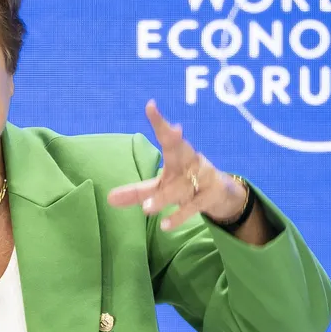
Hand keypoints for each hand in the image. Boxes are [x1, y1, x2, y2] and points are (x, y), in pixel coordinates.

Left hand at [107, 99, 246, 230]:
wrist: (222, 195)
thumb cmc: (185, 183)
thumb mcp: (160, 187)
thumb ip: (136, 192)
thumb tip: (109, 198)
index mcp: (179, 155)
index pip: (167, 137)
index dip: (159, 122)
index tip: (150, 106)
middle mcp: (191, 163)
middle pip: (181, 149)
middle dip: (175, 139)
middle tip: (172, 130)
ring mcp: (202, 179)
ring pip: (181, 186)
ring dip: (163, 198)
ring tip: (145, 209)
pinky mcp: (209, 197)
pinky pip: (193, 207)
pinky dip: (179, 216)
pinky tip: (164, 226)